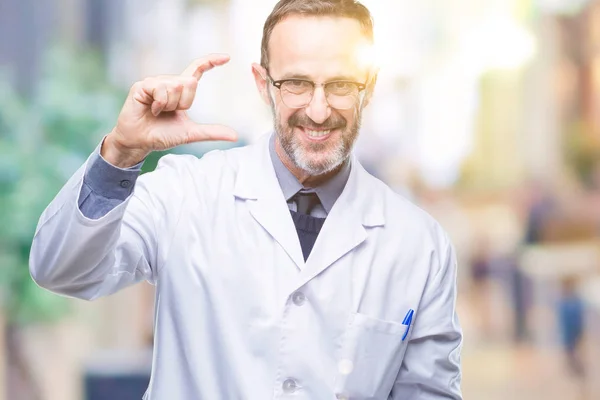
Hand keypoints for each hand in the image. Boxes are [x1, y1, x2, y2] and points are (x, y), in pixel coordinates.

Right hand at [102, 53, 237, 166]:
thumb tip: (235, 136)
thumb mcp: (191, 134)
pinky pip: (161, 89)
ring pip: (176, 86)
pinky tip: (151, 109)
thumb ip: (212, 132)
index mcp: (181, 90)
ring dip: (170, 105)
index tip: (227, 57)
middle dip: (183, 103)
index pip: (197, 70)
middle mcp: (169, 82)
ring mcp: (155, 82)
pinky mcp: (142, 85)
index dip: (211, 62)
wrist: (141, 142)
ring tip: (158, 112)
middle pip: (190, 82)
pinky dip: (160, 104)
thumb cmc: (162, 135)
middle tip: (169, 113)